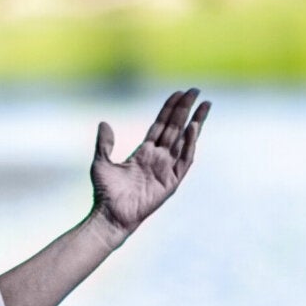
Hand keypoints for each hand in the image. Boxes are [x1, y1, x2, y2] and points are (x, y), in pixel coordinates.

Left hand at [90, 88, 209, 243]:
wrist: (110, 215)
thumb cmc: (105, 193)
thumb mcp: (101, 163)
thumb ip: (105, 143)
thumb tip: (104, 123)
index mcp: (144, 152)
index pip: (161, 125)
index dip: (169, 109)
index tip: (179, 93)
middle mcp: (158, 158)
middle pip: (176, 128)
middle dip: (185, 109)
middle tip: (196, 91)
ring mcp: (166, 169)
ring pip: (185, 140)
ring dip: (195, 122)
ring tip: (204, 105)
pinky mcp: (172, 181)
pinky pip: (185, 160)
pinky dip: (190, 144)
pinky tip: (193, 128)